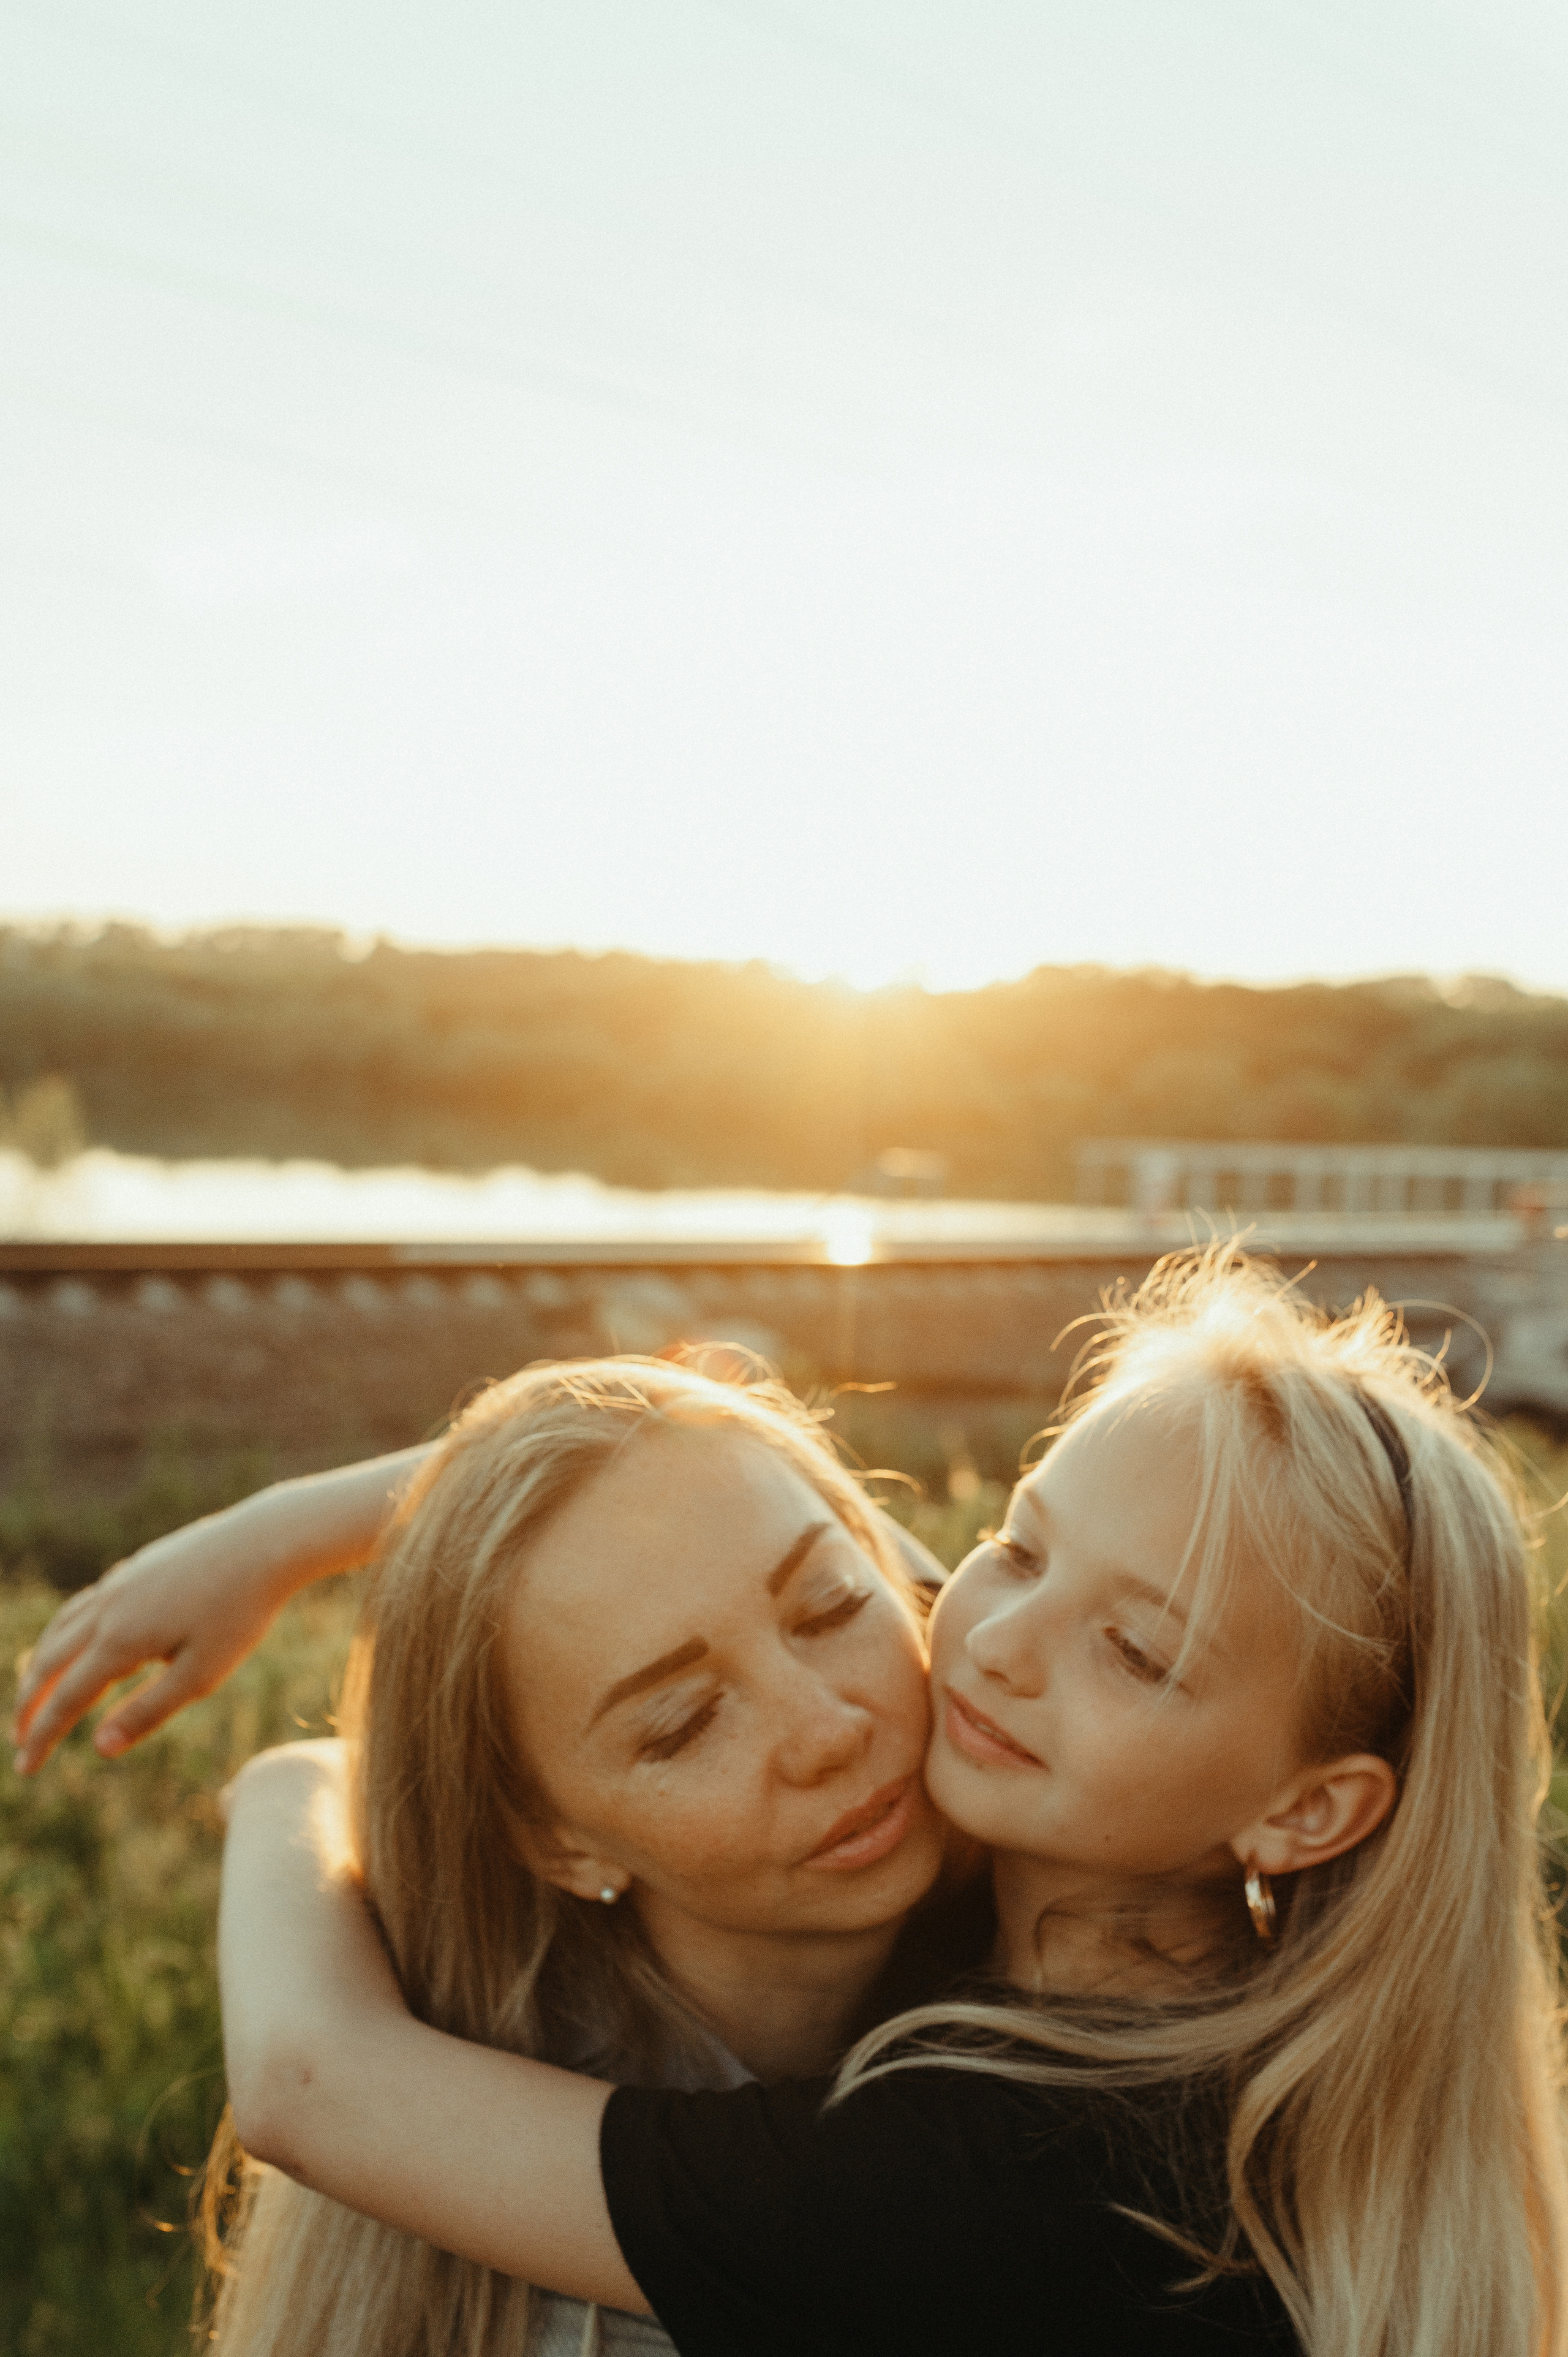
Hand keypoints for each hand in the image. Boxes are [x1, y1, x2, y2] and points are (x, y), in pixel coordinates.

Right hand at [10, 1446, 428, 1775]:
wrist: (267, 1541)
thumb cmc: (241, 1612)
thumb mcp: (201, 1674)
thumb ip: (148, 1711)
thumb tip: (98, 1747)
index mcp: (120, 1640)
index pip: (66, 1699)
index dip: (42, 1737)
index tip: (25, 1770)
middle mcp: (109, 1607)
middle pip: (49, 1662)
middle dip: (29, 1706)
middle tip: (20, 1742)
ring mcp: (120, 1581)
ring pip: (62, 1627)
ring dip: (42, 1665)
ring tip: (36, 1695)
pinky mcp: (137, 1566)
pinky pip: (86, 1603)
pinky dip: (67, 1631)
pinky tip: (80, 1642)